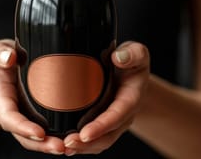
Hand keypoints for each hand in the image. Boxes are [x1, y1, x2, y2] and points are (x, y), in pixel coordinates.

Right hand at [0, 39, 65, 154]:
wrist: (4, 64)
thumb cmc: (0, 58)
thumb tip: (9, 58)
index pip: (9, 118)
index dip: (23, 127)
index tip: (39, 133)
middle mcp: (11, 113)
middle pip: (24, 135)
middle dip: (41, 145)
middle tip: (61, 147)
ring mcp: (24, 117)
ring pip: (36, 138)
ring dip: (50, 145)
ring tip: (70, 147)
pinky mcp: (35, 116)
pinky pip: (45, 131)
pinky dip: (57, 137)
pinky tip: (74, 140)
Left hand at [62, 41, 150, 155]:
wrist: (132, 71)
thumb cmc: (133, 61)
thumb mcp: (137, 53)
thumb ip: (132, 54)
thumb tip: (118, 57)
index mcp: (131, 98)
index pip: (117, 115)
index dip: (102, 126)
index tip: (85, 134)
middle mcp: (124, 114)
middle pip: (107, 136)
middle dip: (88, 143)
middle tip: (67, 143)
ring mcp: (114, 122)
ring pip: (100, 142)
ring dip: (82, 148)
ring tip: (63, 147)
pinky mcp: (104, 123)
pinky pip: (94, 139)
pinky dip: (81, 145)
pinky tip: (65, 145)